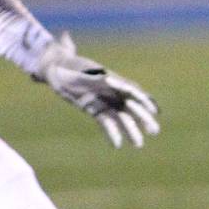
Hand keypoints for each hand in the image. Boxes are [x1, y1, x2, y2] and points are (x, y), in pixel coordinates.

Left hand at [35, 33, 159, 148]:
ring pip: (121, 117)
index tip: (154, 110)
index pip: (132, 91)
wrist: (53, 67)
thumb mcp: (74, 67)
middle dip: (143, 118)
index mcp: (110, 78)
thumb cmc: (65, 64)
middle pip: (131, 106)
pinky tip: (117, 145)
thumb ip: (87, 71)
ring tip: (139, 145)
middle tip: (155, 131)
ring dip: (131, 130)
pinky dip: (112, 133)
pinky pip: (106, 122)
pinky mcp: (94, 109)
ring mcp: (103, 100)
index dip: (144, 101)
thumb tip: (101, 73)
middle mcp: (110, 90)